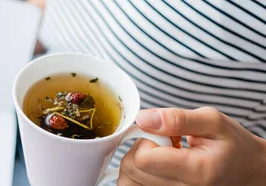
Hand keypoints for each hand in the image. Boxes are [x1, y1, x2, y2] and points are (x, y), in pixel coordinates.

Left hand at [118, 107, 265, 185]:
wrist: (248, 170)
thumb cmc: (233, 145)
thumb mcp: (212, 122)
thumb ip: (176, 119)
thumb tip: (142, 118)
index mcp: (195, 171)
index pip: (142, 158)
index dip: (145, 140)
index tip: (164, 134)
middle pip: (132, 169)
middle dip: (141, 150)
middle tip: (166, 144)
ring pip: (128, 180)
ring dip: (138, 163)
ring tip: (164, 155)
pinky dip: (139, 174)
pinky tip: (159, 166)